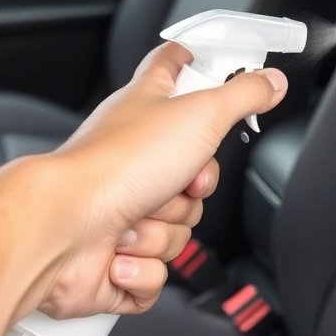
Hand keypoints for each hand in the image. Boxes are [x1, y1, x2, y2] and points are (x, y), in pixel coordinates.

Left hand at [21, 43, 287, 319]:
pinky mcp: (114, 258)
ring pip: (178, 228)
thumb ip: (243, 95)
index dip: (193, 62)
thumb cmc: (116, 165)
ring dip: (163, 232)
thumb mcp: (200, 114)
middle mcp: (133, 157)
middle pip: (195, 174)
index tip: (208, 61)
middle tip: (180, 182)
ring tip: (136, 217)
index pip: (172, 69)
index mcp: (146, 109)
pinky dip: (143, 269)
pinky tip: (121, 252)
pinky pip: (156, 274)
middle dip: (193, 191)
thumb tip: (271, 79)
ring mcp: (122, 207)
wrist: (64, 228)